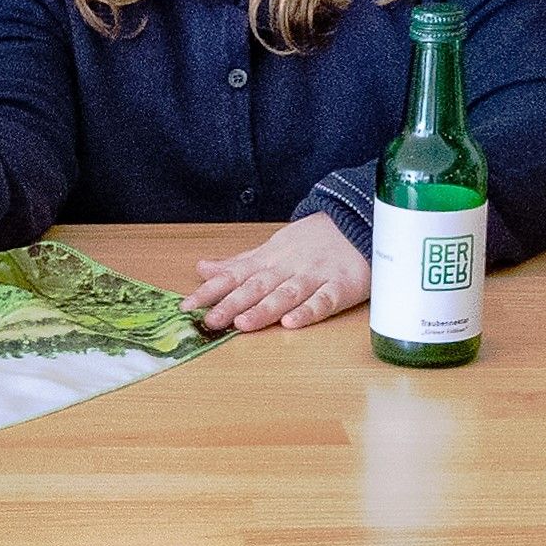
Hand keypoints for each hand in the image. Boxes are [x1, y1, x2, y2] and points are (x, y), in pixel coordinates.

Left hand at [189, 212, 368, 332]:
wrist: (358, 221)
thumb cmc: (311, 240)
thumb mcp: (271, 248)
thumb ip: (238, 263)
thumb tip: (202, 269)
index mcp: (269, 260)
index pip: (234, 276)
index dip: (211, 291)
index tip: (187, 306)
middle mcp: (287, 268)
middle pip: (256, 287)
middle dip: (232, 304)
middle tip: (210, 321)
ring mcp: (314, 277)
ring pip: (286, 294)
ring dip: (264, 309)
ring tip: (243, 324)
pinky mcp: (341, 287)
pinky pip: (324, 301)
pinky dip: (308, 311)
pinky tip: (292, 322)